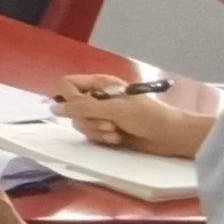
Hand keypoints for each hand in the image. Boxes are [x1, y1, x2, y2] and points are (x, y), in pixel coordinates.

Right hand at [54, 76, 214, 158]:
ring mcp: (101, 114)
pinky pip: (90, 134)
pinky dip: (102, 138)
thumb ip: (82, 107)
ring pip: (80, 123)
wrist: (169, 135)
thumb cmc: (146, 116)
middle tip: (107, 123)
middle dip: (87, 119)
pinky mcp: (106, 130)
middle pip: (71, 107)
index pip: (67, 85)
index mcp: (99, 84)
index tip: (80, 109)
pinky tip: (117, 139)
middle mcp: (97, 98)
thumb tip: (54, 108)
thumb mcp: (114, 109)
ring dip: (96, 130)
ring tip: (115, 132)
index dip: (68, 98)